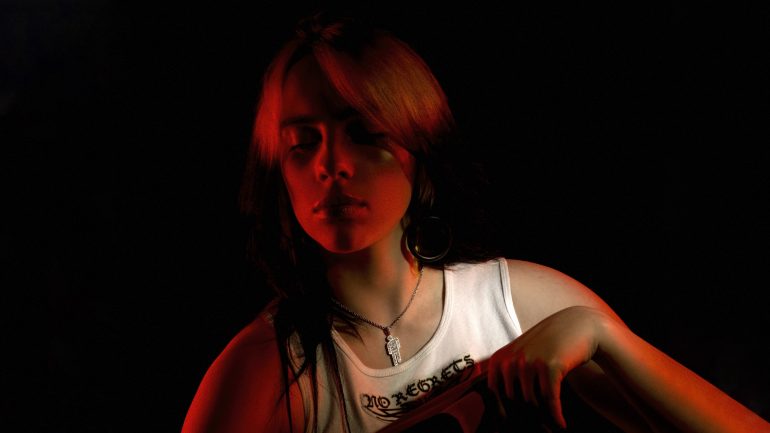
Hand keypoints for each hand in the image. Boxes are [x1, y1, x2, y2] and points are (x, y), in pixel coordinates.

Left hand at [487, 305, 610, 428]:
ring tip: (551, 426)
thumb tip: (502, 414)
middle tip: (540, 428)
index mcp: (499, 359)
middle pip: (514, 402)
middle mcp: (511, 360)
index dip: (504, 413)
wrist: (576, 326)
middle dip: (528, 417)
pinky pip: (550, 400)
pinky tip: (561, 424)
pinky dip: (556, 415)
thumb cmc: (547, 345)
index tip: (513, 425)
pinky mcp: (550, 366)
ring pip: (533, 403)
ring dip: (543, 418)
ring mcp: (530, 362)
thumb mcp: (521, 355)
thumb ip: (509, 377)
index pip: (495, 395)